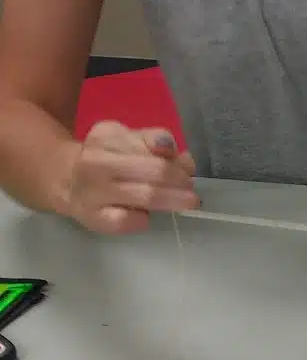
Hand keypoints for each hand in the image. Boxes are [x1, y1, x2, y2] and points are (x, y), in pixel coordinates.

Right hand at [61, 121, 197, 233]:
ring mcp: (93, 191)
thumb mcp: (125, 138)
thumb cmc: (105, 158)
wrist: (62, 179)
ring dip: (173, 200)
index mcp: (107, 137)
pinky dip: (144, 220)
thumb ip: (155, 142)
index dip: (176, 157)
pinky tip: (147, 217)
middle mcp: (96, 162)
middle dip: (181, 182)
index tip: (185, 168)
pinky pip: (127, 221)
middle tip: (192, 192)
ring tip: (186, 203)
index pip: (155, 142)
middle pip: (156, 171)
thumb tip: (185, 159)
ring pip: (146, 196)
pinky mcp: (93, 218)